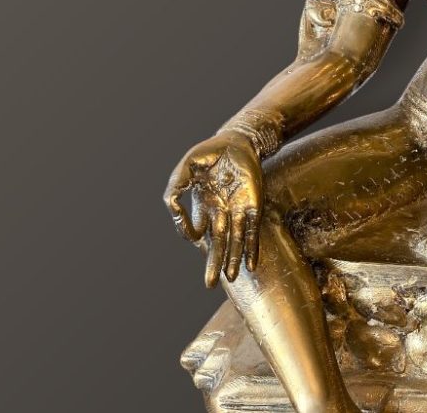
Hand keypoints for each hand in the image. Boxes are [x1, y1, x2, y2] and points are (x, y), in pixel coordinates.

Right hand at [164, 132, 263, 287]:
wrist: (238, 140)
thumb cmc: (210, 153)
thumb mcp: (185, 169)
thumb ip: (174, 189)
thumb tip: (172, 210)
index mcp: (204, 205)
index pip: (199, 231)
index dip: (191, 235)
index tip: (190, 234)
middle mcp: (221, 212)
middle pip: (218, 243)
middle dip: (213, 264)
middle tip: (209, 285)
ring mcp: (238, 211)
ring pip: (235, 241)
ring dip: (233, 260)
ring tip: (229, 278)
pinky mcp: (253, 206)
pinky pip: (253, 231)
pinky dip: (252, 248)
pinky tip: (251, 264)